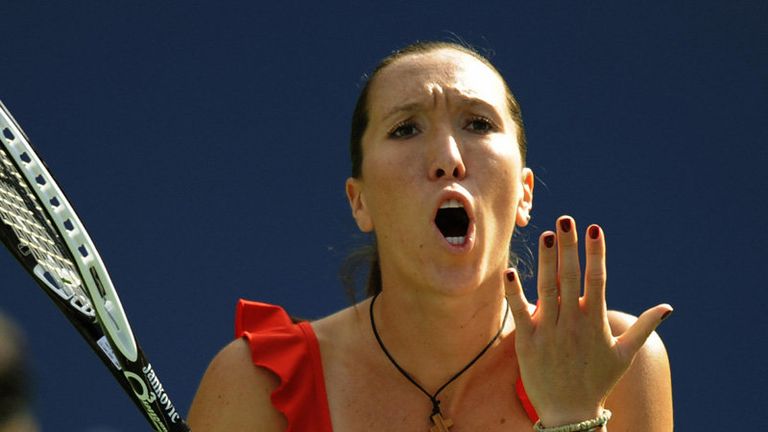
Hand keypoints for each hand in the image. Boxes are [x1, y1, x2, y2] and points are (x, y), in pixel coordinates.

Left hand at [504, 216, 671, 425]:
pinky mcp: (527, 341)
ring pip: (546, 289)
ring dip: (545, 261)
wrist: (570, 414)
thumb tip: (668, 308)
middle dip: (568, 247)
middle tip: (565, 220)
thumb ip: (644, 328)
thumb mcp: (624, 355)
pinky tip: (510, 271)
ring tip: (544, 235)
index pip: (597, 279)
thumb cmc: (597, 381)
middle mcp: (573, 323)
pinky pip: (519, 312)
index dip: (596, 253)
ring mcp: (550, 331)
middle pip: (571, 277)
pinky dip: (514, 292)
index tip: (594, 228)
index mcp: (596, 322)